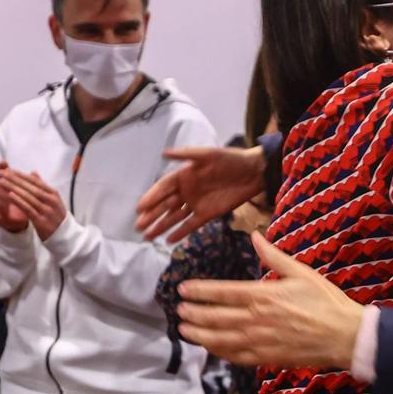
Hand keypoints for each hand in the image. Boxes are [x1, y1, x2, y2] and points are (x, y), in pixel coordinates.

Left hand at [0, 169, 66, 240]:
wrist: (65, 236)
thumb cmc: (56, 216)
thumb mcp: (53, 200)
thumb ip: (42, 186)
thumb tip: (33, 173)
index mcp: (53, 194)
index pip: (35, 181)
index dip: (21, 175)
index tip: (9, 170)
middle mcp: (51, 200)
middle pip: (31, 187)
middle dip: (15, 179)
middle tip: (2, 173)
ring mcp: (47, 210)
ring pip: (28, 196)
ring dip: (14, 188)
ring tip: (2, 182)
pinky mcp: (41, 221)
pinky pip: (28, 209)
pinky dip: (19, 201)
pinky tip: (10, 195)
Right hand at [136, 146, 266, 243]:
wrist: (253, 173)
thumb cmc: (231, 160)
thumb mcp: (209, 154)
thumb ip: (186, 155)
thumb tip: (163, 153)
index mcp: (184, 175)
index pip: (163, 188)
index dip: (151, 197)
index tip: (139, 208)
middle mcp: (187, 191)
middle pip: (165, 205)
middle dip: (152, 215)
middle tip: (138, 226)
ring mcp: (196, 203)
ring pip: (174, 217)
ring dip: (161, 226)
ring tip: (147, 236)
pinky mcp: (207, 214)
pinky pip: (191, 225)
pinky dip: (180, 232)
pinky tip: (169, 240)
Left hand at [177, 233, 363, 368]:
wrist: (343, 335)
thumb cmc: (324, 301)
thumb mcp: (300, 272)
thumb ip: (273, 256)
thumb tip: (254, 235)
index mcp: (262, 295)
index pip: (221, 292)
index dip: (199, 291)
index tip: (183, 289)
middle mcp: (255, 319)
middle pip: (214, 318)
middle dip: (193, 314)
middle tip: (178, 311)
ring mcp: (259, 341)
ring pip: (219, 340)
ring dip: (199, 335)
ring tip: (184, 330)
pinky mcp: (265, 358)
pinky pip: (235, 356)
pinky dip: (219, 352)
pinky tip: (211, 348)